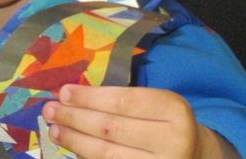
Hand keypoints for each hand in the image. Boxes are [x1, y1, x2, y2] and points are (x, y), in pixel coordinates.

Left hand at [41, 85, 239, 158]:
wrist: (195, 155)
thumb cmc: (165, 123)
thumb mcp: (155, 104)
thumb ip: (120, 100)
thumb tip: (70, 98)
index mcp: (174, 109)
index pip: (122, 101)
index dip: (89, 97)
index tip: (63, 92)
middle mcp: (173, 140)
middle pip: (111, 128)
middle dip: (75, 117)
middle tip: (50, 110)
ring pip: (107, 153)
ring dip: (74, 140)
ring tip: (55, 129)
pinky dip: (86, 157)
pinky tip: (72, 147)